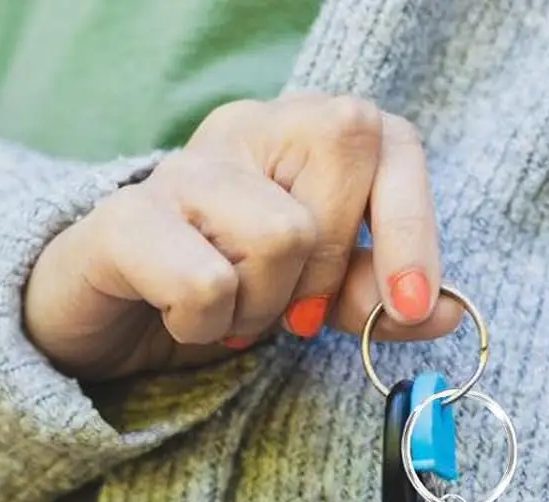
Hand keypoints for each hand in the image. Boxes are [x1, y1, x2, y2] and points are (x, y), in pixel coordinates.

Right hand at [23, 92, 459, 380]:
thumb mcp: (309, 303)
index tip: (412, 305)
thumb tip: (450, 311)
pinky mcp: (125, 218)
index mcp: (300, 137)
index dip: (412, 225)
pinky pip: (206, 281)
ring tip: (227, 315)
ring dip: (262, 307)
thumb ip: (373, 299)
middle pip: (344, 159)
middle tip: (283, 313)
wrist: (98, 323)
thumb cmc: (214, 300)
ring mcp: (181, 167)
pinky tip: (182, 320)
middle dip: (328, 269)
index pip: (391, 140)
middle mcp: (245, 129)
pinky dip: (206, 325)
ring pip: (280, 232)